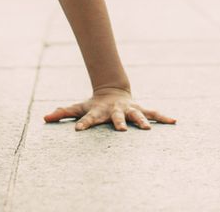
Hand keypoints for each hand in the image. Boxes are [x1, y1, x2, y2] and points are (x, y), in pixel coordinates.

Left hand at [43, 87, 175, 130]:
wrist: (113, 90)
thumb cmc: (94, 104)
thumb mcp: (79, 107)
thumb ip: (63, 112)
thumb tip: (45, 117)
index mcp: (100, 111)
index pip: (89, 118)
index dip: (83, 123)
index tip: (77, 130)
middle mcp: (116, 110)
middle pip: (117, 117)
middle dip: (120, 123)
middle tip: (122, 130)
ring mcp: (129, 110)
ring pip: (137, 115)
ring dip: (143, 121)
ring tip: (149, 129)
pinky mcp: (140, 110)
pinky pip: (153, 113)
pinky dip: (163, 117)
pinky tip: (174, 121)